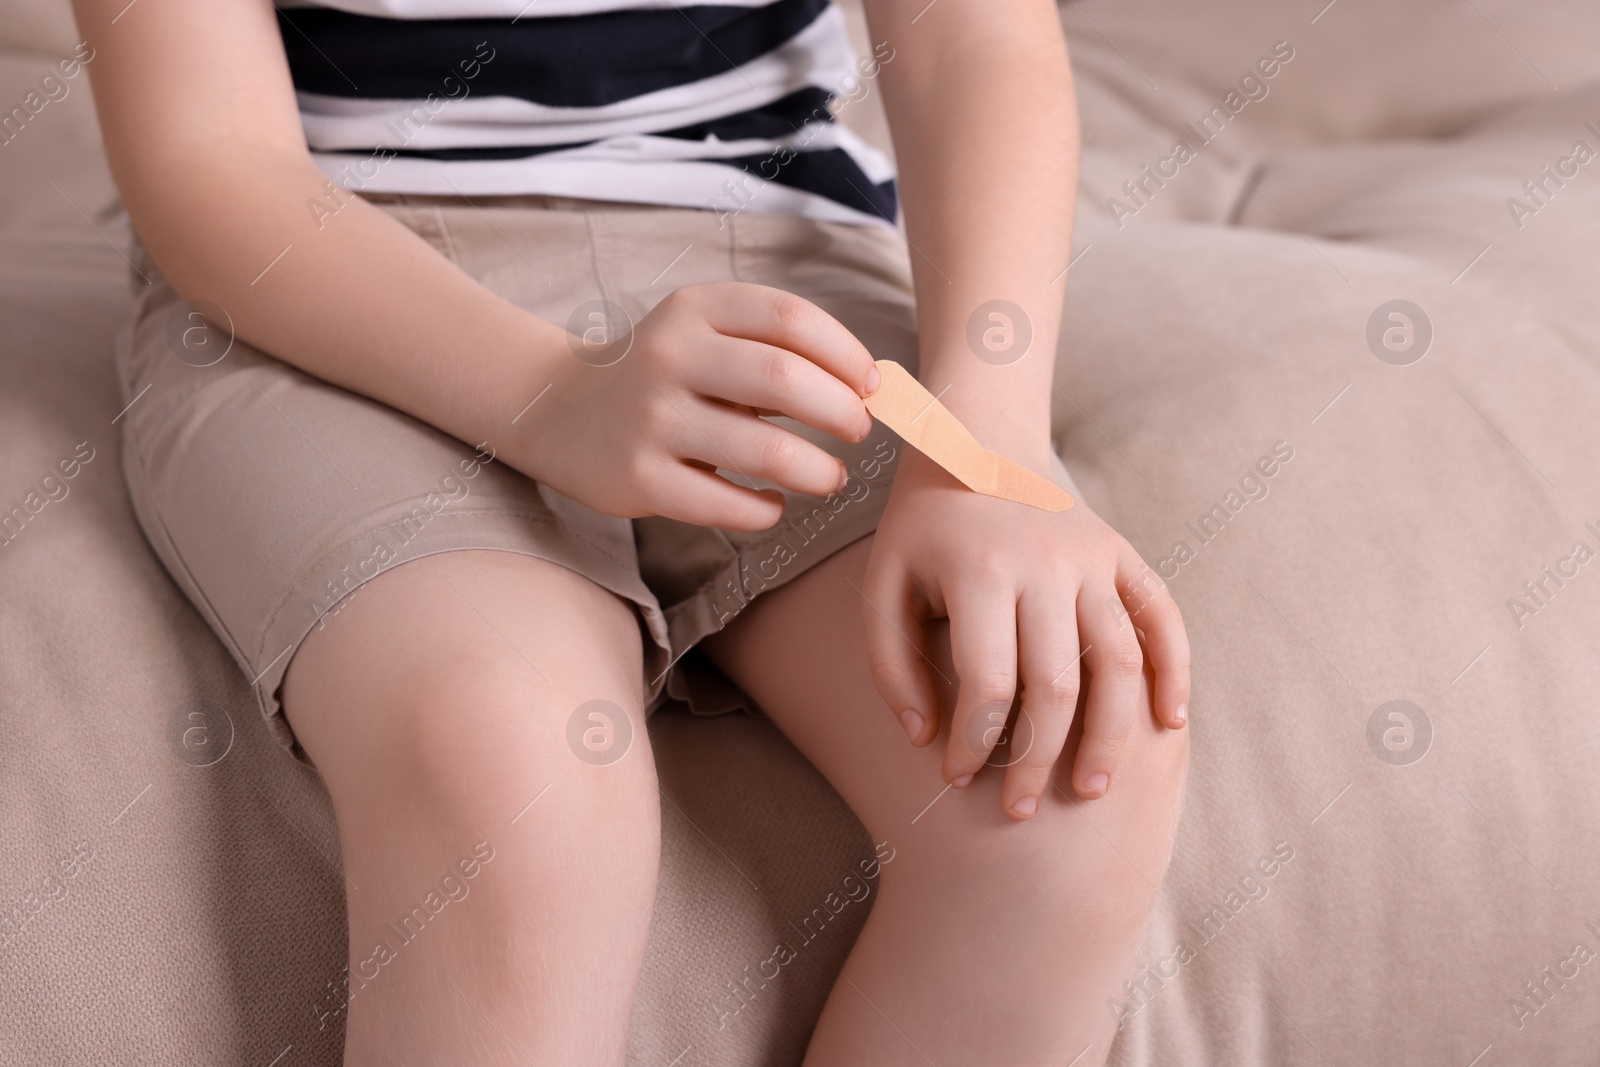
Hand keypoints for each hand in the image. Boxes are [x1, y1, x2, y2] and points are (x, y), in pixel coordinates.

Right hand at [517, 283, 879, 529]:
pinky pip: (727, 505)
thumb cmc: (665, 374)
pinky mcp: (639, 479)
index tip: (873, 384)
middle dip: (842, 412)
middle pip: (785, 380)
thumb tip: (867, 389)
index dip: (847, 353)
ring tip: (832, 477)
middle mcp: (669, 356)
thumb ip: (773, 349)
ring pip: (765, 453)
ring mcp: (651, 420)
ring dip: (819, 471)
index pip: (790, 318)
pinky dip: (767, 510)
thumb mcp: (705, 335)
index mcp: (694, 309)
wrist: (560, 410)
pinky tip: (774, 505)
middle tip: (859, 432)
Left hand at [861, 448, 1189, 819]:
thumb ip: (890, 664)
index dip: (974, 743)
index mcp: (979, 571)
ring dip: (1110, 734)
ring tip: (1092, 790)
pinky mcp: (1123, 553)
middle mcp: (1046, 564)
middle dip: (1038, 758)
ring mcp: (1093, 558)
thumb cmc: (920, 531)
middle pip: (1057, 684)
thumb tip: (925, 739)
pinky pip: (1162, 617)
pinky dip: (1174, 669)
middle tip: (1021, 810)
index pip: (987, 682)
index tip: (956, 779)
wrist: (976, 443)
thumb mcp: (881, 586)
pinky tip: (1169, 723)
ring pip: (1118, 661)